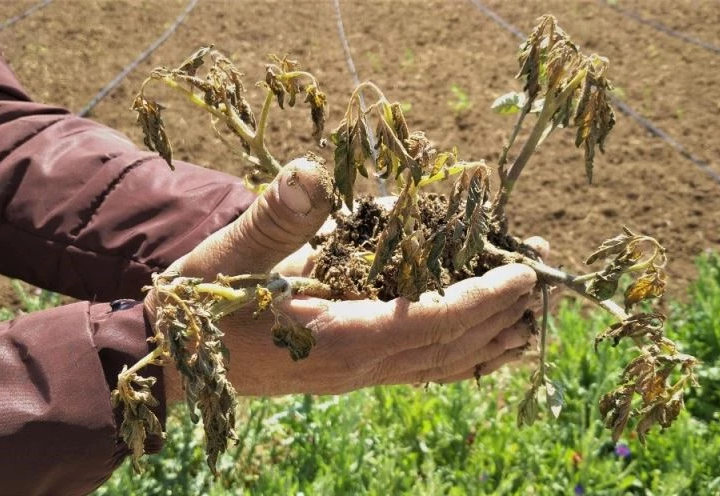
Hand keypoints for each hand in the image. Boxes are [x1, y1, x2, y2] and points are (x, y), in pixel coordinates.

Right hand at [147, 157, 543, 398]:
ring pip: (438, 366)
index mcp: (340, 335)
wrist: (177, 361)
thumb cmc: (205, 305)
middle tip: (542, 284)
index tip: (522, 272)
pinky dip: (455, 361)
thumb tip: (315, 170)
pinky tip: (480, 354)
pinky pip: (416, 373)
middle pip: (448, 345)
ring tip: (529, 324)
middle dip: (499, 314)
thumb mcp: (232, 254)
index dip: (481, 296)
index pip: (430, 320)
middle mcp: (359, 364)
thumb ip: (275, 217)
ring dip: (487, 343)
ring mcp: (357, 375)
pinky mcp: (349, 373)